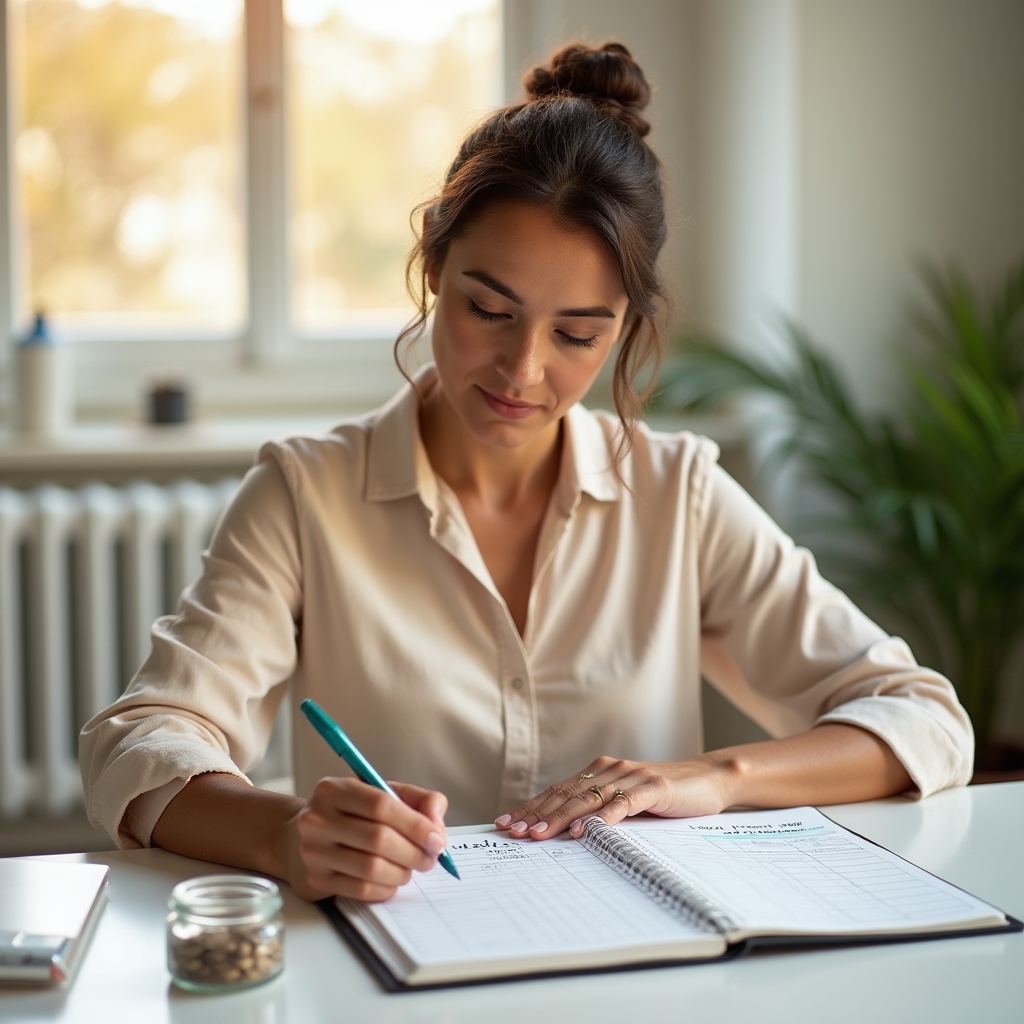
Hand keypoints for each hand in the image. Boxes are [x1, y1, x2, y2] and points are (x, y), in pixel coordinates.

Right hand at [279, 777, 448, 901]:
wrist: (296, 838)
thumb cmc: (348, 814)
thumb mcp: (379, 793)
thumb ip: (416, 799)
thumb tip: (436, 824)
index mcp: (335, 789)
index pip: (382, 805)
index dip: (416, 824)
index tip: (436, 839)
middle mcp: (318, 818)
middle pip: (379, 839)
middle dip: (414, 852)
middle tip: (430, 858)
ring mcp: (312, 851)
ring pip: (372, 868)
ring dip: (402, 872)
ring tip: (410, 869)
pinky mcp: (313, 880)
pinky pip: (360, 889)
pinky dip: (385, 888)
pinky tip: (391, 881)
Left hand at [494, 754, 739, 840]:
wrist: (709, 778)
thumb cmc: (666, 795)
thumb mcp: (627, 802)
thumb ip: (600, 810)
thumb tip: (564, 833)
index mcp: (600, 772)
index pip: (557, 791)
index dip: (531, 806)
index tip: (506, 822)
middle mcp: (610, 769)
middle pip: (566, 794)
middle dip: (536, 814)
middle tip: (513, 831)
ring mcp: (631, 776)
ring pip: (588, 798)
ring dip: (561, 818)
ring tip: (539, 834)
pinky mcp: (653, 787)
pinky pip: (623, 803)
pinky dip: (602, 818)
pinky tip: (586, 831)